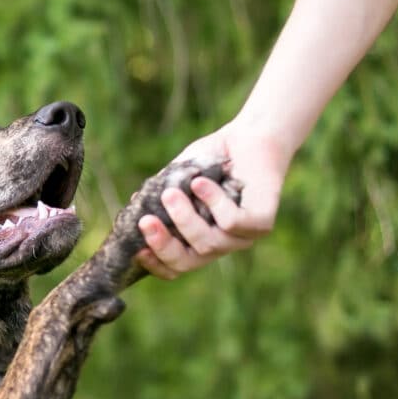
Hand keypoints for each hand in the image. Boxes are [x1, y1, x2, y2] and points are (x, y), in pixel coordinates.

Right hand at [136, 125, 290, 278]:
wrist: (251, 133)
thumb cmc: (213, 157)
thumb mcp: (178, 178)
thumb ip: (161, 197)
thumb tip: (136, 210)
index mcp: (201, 239)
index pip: (177, 265)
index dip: (156, 263)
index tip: (138, 248)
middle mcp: (222, 243)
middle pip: (189, 262)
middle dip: (163, 245)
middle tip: (145, 221)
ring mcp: (244, 236)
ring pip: (208, 243)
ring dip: (184, 218)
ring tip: (171, 193)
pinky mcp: (262, 223)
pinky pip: (232, 223)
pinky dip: (213, 202)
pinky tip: (201, 182)